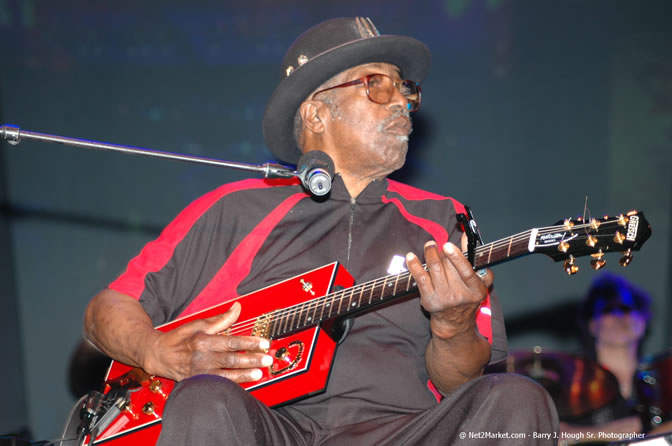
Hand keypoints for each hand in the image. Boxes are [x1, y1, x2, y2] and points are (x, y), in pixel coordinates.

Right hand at [142, 302, 272, 382]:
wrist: (157, 355)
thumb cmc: (179, 338)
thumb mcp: (198, 324)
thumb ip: (221, 319)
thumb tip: (237, 307)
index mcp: (203, 340)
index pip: (231, 342)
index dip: (249, 343)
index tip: (263, 343)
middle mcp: (202, 358)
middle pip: (231, 360)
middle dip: (251, 360)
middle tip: (267, 359)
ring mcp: (199, 373)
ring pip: (226, 375)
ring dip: (244, 375)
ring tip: (259, 373)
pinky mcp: (197, 383)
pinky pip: (217, 384)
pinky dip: (231, 385)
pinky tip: (243, 384)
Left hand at [406, 233, 492, 339]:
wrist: (454, 321)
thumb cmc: (467, 296)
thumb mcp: (478, 279)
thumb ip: (473, 257)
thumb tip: (464, 236)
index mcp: (475, 290)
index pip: (466, 272)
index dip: (457, 258)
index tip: (448, 245)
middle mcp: (460, 296)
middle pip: (448, 266)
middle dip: (443, 252)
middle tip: (441, 247)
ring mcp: (443, 299)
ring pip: (434, 269)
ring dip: (430, 253)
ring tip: (429, 245)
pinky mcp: (429, 300)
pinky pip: (420, 278)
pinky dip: (414, 265)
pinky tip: (411, 257)